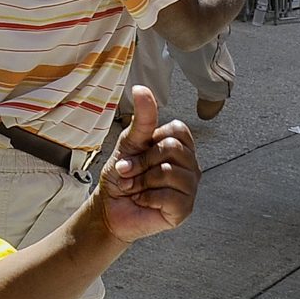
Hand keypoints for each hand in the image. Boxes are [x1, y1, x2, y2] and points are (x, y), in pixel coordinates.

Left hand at [93, 86, 199, 240]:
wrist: (109, 209)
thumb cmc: (122, 177)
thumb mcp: (128, 143)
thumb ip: (142, 119)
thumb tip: (142, 89)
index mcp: (179, 147)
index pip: (178, 130)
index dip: (152, 140)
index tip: (138, 151)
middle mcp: (189, 166)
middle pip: (172, 149)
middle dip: (142, 161)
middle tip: (129, 172)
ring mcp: (189, 187)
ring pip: (169, 172)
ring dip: (142, 181)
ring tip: (134, 187)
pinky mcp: (185, 209)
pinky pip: (169, 196)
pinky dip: (147, 198)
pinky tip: (143, 201)